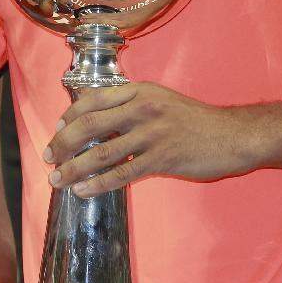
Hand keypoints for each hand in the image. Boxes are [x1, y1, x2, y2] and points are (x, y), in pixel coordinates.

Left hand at [43, 82, 266, 196]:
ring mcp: (152, 133)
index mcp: (140, 91)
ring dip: (74, 167)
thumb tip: (100, 121)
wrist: (233, 135)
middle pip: (90, 125)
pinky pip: (121, 173)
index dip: (70, 116)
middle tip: (49, 157)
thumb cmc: (196, 121)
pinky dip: (98, 183)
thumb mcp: (162, 101)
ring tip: (58, 179)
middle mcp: (142, 108)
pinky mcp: (162, 158)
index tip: (57, 130)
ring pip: (101, 152)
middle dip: (63, 143)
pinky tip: (84, 190)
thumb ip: (132, 106)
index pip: (94, 99)